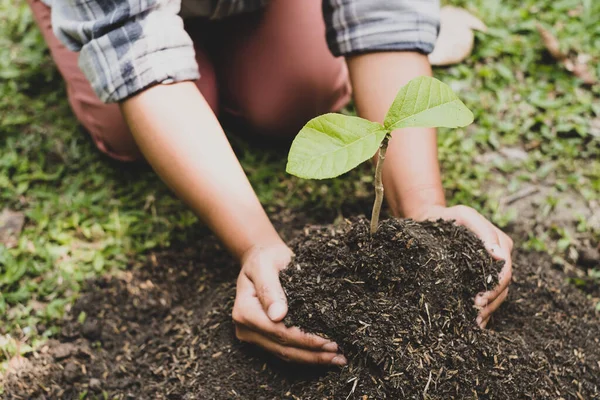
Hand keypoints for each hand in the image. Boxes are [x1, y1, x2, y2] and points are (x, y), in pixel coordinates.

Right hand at [232, 242, 346, 364]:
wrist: (261, 259)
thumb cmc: (265, 258)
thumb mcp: (265, 265)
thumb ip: (269, 288)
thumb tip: (278, 315)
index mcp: (244, 311)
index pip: (278, 331)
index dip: (304, 339)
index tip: (328, 341)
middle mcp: (245, 328)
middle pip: (283, 347)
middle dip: (313, 353)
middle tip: (340, 356)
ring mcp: (254, 335)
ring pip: (285, 354)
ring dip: (312, 358)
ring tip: (338, 359)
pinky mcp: (264, 338)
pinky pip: (286, 350)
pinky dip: (306, 354)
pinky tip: (325, 355)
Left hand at [412, 205, 512, 328]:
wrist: (431, 221)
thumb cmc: (447, 218)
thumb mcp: (464, 215)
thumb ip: (484, 231)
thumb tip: (498, 255)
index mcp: (500, 243)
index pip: (505, 270)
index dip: (495, 286)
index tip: (479, 299)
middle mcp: (499, 257)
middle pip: (503, 285)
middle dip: (491, 302)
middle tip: (475, 315)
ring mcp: (491, 268)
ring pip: (498, 294)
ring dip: (488, 310)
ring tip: (474, 322)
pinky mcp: (480, 277)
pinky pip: (488, 296)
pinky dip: (483, 311)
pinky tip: (474, 323)